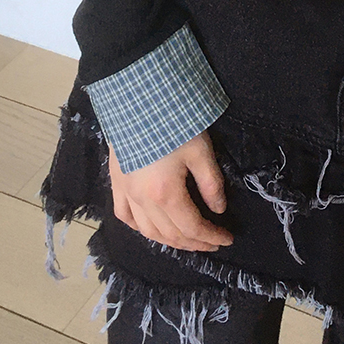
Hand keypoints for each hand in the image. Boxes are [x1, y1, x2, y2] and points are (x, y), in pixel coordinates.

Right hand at [107, 131, 234, 251]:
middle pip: (171, 234)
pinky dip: (139, 228)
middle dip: (195, 243)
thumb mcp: (200, 150)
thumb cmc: (173, 122)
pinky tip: (151, 228)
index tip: (227, 238)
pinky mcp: (116, 183)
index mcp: (166, 195)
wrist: (137, 101)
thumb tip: (218, 209)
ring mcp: (126, 193)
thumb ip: (211, 183)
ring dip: (170, 241)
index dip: (211, 236)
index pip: (192, 227)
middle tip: (213, 242)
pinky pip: (124, 216)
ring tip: (188, 240)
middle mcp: (143, 201)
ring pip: (148, 231)